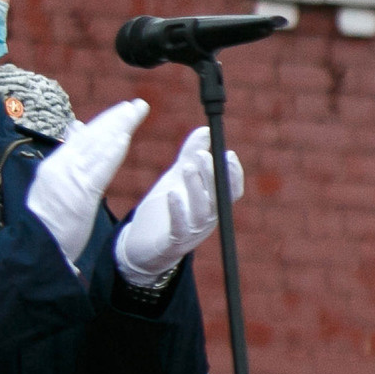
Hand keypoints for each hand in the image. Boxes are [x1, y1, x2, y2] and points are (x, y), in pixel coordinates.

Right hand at [25, 98, 145, 272]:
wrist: (36, 248)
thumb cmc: (48, 221)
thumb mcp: (54, 186)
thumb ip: (67, 158)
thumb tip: (76, 128)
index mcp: (56, 165)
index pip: (84, 137)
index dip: (105, 122)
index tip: (123, 110)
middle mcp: (61, 166)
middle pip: (92, 136)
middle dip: (116, 118)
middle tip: (137, 105)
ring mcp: (69, 179)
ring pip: (97, 147)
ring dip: (118, 127)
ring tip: (135, 112)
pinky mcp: (79, 194)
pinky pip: (98, 169)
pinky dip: (110, 152)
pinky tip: (124, 138)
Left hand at [116, 125, 243, 287]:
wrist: (140, 243)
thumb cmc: (163, 208)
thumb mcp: (177, 177)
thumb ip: (190, 154)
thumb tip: (206, 130)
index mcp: (211, 204)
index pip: (230, 191)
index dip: (233, 175)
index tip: (227, 154)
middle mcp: (207, 219)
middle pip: (217, 197)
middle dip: (212, 175)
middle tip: (202, 154)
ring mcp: (192, 232)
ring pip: (201, 211)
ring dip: (196, 188)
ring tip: (186, 166)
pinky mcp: (173, 242)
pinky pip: (179, 228)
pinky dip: (178, 211)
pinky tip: (172, 194)